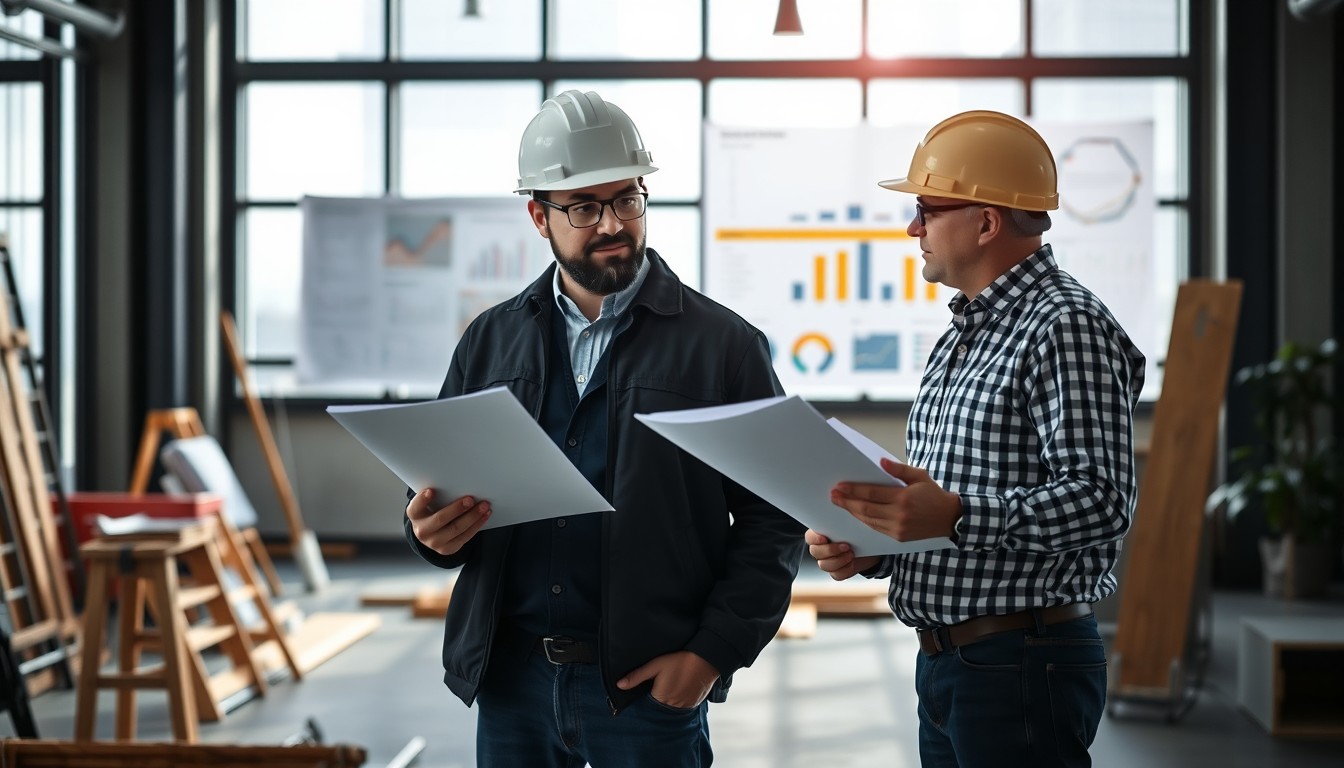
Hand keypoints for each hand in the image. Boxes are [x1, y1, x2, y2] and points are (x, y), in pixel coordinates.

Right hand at [405, 489, 490, 555]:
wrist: (431, 533)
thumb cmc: (433, 511)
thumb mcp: (429, 503)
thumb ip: (438, 494)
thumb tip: (459, 483)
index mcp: (415, 515)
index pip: (415, 507)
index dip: (422, 500)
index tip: (431, 491)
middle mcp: (422, 531)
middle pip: (440, 519)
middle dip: (457, 509)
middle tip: (470, 499)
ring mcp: (434, 542)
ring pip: (456, 529)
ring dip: (473, 516)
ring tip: (484, 506)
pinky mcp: (447, 549)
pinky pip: (465, 537)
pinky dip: (477, 525)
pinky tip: (484, 515)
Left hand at [616, 651, 718, 708]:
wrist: (706, 660)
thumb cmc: (679, 661)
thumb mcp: (655, 665)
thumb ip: (637, 676)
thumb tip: (619, 685)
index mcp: (661, 699)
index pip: (647, 706)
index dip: (646, 697)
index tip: (648, 689)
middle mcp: (673, 707)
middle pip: (659, 709)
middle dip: (657, 699)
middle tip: (661, 685)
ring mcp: (685, 708)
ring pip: (671, 709)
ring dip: (669, 702)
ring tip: (671, 686)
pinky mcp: (695, 705)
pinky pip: (682, 707)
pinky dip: (680, 701)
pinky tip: (681, 689)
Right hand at [805, 529, 879, 580]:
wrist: (869, 549)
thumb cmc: (856, 533)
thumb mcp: (849, 525)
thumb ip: (840, 522)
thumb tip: (840, 511)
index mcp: (819, 535)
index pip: (809, 537)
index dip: (815, 539)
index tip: (824, 538)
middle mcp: (820, 549)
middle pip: (815, 552)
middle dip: (831, 550)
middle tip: (846, 545)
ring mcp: (827, 562)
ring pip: (824, 565)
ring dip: (839, 560)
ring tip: (851, 554)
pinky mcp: (836, 572)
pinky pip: (836, 574)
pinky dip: (846, 569)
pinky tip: (852, 562)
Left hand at [831, 458, 960, 541]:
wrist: (950, 519)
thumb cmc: (934, 495)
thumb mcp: (919, 476)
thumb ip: (899, 469)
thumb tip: (880, 461)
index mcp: (903, 498)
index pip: (871, 493)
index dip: (853, 490)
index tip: (839, 486)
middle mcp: (899, 515)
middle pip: (865, 508)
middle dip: (847, 502)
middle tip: (833, 496)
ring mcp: (898, 528)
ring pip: (868, 520)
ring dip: (852, 512)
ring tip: (840, 504)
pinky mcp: (898, 537)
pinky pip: (876, 528)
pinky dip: (864, 520)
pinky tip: (856, 514)